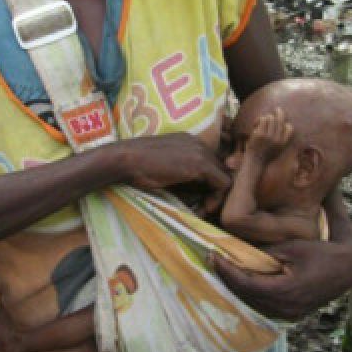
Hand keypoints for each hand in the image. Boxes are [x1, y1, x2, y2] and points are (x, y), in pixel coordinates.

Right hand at [113, 133, 230, 212]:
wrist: (125, 159)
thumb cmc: (138, 167)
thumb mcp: (166, 169)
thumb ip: (184, 176)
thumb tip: (201, 195)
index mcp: (190, 143)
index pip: (213, 164)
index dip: (210, 184)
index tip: (200, 200)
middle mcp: (199, 143)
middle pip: (222, 169)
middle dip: (216, 190)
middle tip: (204, 207)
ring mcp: (201, 152)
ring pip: (226, 176)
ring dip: (217, 196)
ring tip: (204, 209)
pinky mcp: (200, 164)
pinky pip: (223, 183)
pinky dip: (217, 199)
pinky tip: (204, 208)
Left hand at [212, 236, 351, 321]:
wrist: (350, 269)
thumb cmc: (324, 253)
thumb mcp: (294, 246)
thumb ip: (267, 249)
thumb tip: (239, 243)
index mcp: (283, 292)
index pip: (244, 284)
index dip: (226, 270)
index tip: (212, 255)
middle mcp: (284, 308)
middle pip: (245, 296)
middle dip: (227, 278)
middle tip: (212, 259)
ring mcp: (288, 313)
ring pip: (253, 302)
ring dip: (236, 286)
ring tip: (222, 267)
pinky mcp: (291, 312)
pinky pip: (263, 304)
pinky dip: (250, 291)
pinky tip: (242, 278)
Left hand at [245, 108, 292, 162]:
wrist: (254, 163)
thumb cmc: (265, 155)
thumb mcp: (278, 149)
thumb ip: (283, 138)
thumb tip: (287, 125)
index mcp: (283, 143)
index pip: (290, 128)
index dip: (286, 123)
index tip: (283, 122)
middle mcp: (277, 139)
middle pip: (281, 120)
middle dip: (279, 112)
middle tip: (278, 109)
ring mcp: (268, 136)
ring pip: (270, 118)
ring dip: (266, 117)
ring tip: (262, 121)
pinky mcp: (259, 134)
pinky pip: (262, 119)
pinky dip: (259, 119)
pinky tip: (256, 123)